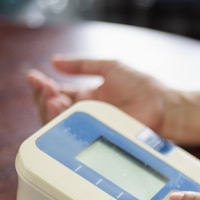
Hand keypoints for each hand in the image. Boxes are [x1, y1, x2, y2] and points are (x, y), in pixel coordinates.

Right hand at [26, 57, 183, 136]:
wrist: (164, 107)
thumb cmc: (143, 87)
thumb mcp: (110, 68)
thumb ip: (82, 66)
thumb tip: (54, 61)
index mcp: (86, 98)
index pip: (56, 93)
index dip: (41, 86)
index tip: (34, 76)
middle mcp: (86, 114)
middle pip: (52, 111)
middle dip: (42, 98)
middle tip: (44, 87)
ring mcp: (91, 127)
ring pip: (58, 125)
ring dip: (49, 110)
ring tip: (52, 98)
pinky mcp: (98, 139)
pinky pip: (74, 136)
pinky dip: (62, 124)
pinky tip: (60, 111)